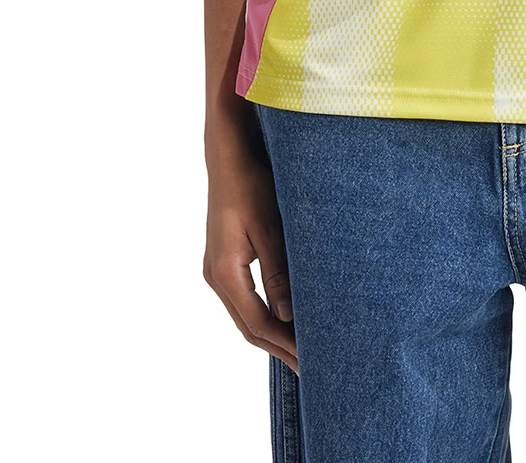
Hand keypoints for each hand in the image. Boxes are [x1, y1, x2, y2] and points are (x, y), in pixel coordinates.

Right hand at [204, 154, 297, 368]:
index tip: (309, 361)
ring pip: (246, 314)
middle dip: (279, 347)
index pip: (257, 323)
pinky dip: (265, 314)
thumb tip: (290, 316)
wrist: (228, 156)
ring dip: (272, 333)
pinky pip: (245, 298)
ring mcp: (218, 269)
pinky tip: (284, 319)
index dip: (284, 344)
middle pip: (248, 326)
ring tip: (301, 351)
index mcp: (224, 272)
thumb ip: (279, 273)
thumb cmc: (251, 184)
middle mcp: (216, 276)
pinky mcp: (225, 260)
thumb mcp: (270, 228)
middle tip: (310, 369)